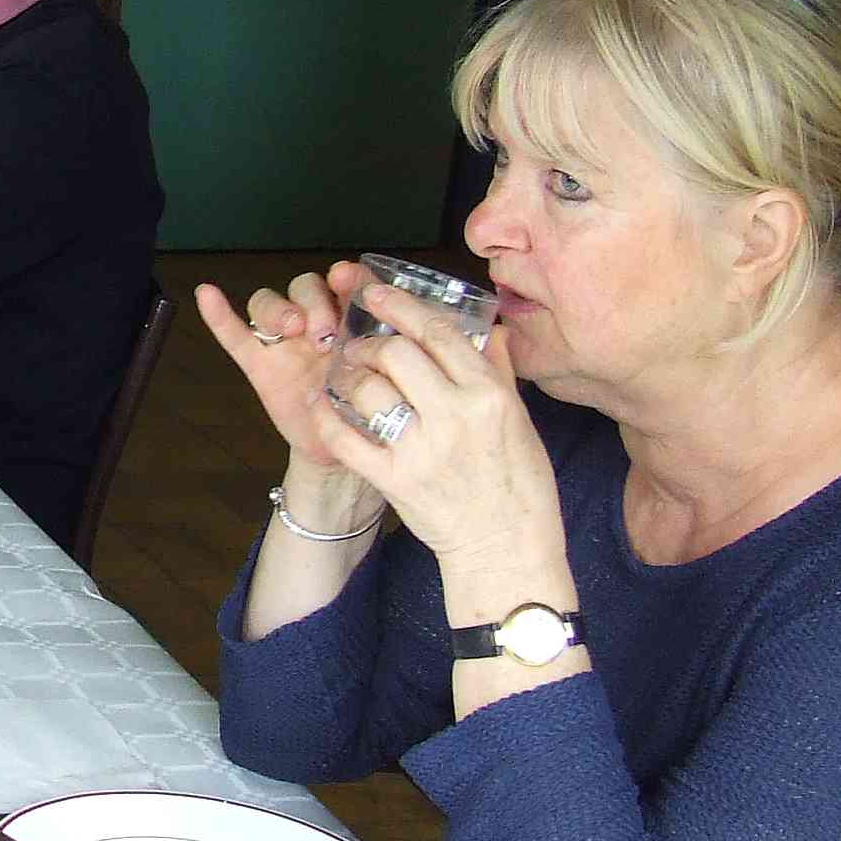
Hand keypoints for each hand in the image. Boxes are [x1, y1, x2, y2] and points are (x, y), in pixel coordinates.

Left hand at [293, 278, 564, 574]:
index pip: (438, 334)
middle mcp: (456, 415)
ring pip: (368, 391)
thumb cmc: (519, 483)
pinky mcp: (396, 480)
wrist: (507, 547)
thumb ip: (499, 372)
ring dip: (348, 378)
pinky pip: (348, 439)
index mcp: (489, 394)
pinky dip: (328, 419)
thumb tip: (490, 329)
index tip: (375, 293)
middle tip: (358, 346)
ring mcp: (423, 449)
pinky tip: (320, 407)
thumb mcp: (520, 420)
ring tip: (344, 376)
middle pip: (395, 354)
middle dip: (369, 344)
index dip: (401, 306)